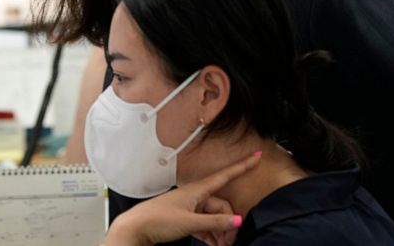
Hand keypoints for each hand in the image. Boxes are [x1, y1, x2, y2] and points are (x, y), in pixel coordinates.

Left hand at [104, 152, 260, 245]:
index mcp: (197, 190)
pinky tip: (213, 243)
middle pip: (221, 205)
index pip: (225, 175)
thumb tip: (237, 221)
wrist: (136, 228)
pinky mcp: (183, 217)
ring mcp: (188, 207)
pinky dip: (210, 233)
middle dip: (229, 221)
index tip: (256, 156)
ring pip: (212, 216)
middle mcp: (194, 196)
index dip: (242, 166)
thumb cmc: (157, 220)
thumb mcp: (190, 222)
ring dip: (219, 230)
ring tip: (223, 245)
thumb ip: (215, 222)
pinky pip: (203, 223)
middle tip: (231, 240)